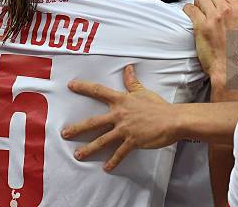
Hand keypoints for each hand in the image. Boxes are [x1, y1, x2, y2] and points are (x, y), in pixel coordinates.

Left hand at [62, 65, 180, 170]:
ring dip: (89, 148)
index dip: (83, 87)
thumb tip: (128, 69)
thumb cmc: (158, 105)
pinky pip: (119, 153)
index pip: (98, 91)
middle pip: (94, 121)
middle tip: (64, 133)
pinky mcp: (132, 141)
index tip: (71, 85)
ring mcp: (125, 129)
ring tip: (78, 155)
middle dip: (78, 128)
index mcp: (121, 100)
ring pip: (102, 140)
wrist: (172, 119)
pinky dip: (113, 162)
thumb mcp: (143, 91)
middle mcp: (119, 115)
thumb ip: (132, 82)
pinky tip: (106, 168)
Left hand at [183, 0, 237, 79]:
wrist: (228, 67)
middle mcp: (224, 11)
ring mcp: (212, 18)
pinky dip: (188, 10)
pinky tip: (191, 15)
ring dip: (197, 2)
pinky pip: (189, 9)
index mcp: (237, 9)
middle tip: (204, 5)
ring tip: (198, 10)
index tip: (213, 1)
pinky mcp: (200, 26)